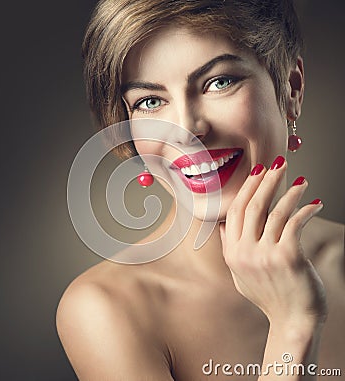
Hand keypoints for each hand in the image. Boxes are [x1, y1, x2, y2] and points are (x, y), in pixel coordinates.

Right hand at [220, 156, 326, 326]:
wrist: (292, 321)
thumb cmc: (269, 296)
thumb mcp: (239, 274)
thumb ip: (230, 248)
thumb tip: (223, 225)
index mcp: (232, 253)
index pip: (235, 212)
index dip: (246, 189)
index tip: (257, 173)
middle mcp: (244, 252)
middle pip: (253, 206)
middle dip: (266, 181)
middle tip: (278, 164)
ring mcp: (264, 255)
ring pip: (275, 211)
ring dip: (289, 192)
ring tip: (301, 181)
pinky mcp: (287, 257)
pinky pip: (295, 223)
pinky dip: (305, 209)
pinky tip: (314, 203)